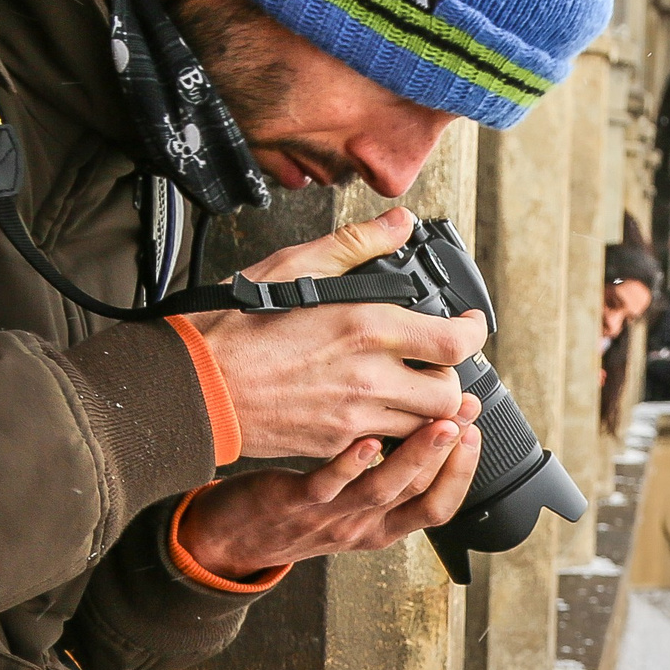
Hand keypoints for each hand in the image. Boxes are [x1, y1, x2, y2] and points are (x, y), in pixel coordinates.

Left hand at [176, 395, 483, 577]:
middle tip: (466, 414)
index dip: (462, 473)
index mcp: (381, 530)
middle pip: (419, 495)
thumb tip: (421, 432)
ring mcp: (329, 517)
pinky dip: (351, 463)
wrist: (231, 539)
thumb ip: (386, 478)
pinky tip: (368, 438)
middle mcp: (361, 527)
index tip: (475, 432)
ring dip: (416, 455)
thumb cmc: (295, 513)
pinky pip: (329, 485)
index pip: (438, 508)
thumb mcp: (350, 507)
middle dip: (450, 454)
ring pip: (383, 489)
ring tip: (439, 423)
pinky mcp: (295, 502)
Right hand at [191, 208, 489, 458]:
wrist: (195, 384)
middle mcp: (369, 377)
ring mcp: (354, 417)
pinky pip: (388, 445)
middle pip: (451, 394)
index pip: (456, 342)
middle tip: (437, 363)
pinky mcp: (336, 444)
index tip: (469, 324)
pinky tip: (380, 411)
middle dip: (453, 378)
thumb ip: (356, 245)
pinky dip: (396, 432)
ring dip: (428, 410)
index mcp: (368, 328)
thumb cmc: (237, 325)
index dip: (474, 331)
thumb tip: (399, 224)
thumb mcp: (296, 267)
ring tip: (413, 389)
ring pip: (425, 427)